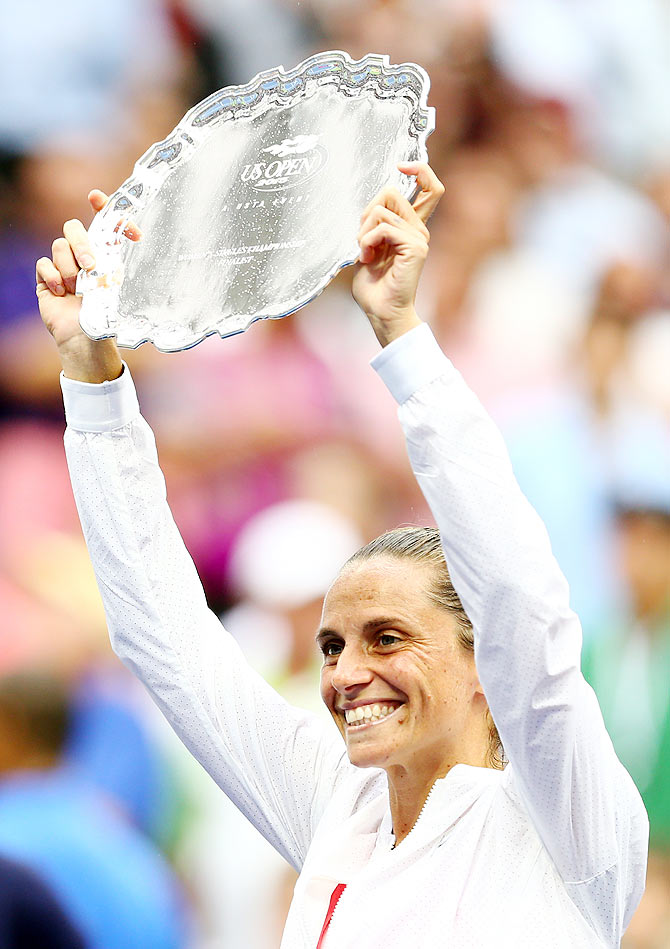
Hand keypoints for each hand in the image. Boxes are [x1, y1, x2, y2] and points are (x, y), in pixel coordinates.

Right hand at [35, 190, 140, 382]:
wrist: (85, 340)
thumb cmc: (105, 318)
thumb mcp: (118, 289)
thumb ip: (118, 264)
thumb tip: (133, 238)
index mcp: (104, 253)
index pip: (101, 222)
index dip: (100, 206)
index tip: (96, 197)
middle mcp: (82, 255)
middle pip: (73, 227)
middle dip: (82, 244)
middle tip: (92, 267)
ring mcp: (62, 265)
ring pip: (59, 245)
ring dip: (69, 267)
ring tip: (77, 289)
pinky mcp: (45, 277)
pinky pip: (43, 263)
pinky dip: (52, 277)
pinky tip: (60, 293)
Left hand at [352, 162, 443, 346]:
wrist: (382, 313)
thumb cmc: (374, 287)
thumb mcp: (369, 247)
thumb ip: (374, 224)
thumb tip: (370, 206)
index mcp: (412, 227)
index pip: (430, 187)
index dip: (420, 169)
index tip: (401, 166)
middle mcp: (420, 229)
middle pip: (392, 191)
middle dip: (367, 211)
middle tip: (363, 238)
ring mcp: (419, 237)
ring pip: (382, 210)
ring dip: (363, 232)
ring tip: (365, 253)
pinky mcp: (415, 247)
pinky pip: (382, 227)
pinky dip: (367, 241)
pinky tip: (368, 258)